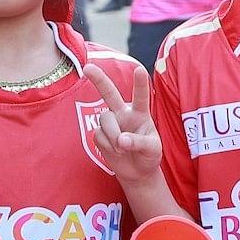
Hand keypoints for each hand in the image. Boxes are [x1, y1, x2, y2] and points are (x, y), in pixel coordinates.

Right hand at [85, 64, 161, 183]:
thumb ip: (138, 142)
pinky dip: (107, 145)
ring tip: (122, 149)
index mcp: (141, 113)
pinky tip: (116, 152)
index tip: (140, 69)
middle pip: (109, 93)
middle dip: (99, 79)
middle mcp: (123, 113)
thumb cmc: (148, 155)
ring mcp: (111, 122)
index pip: (140, 96)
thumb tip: (121, 140)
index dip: (140, 83)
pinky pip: (98, 135)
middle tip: (88, 67)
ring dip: (113, 135)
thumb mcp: (152, 149)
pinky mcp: (99, 133)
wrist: (137, 171)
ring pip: (104, 119)